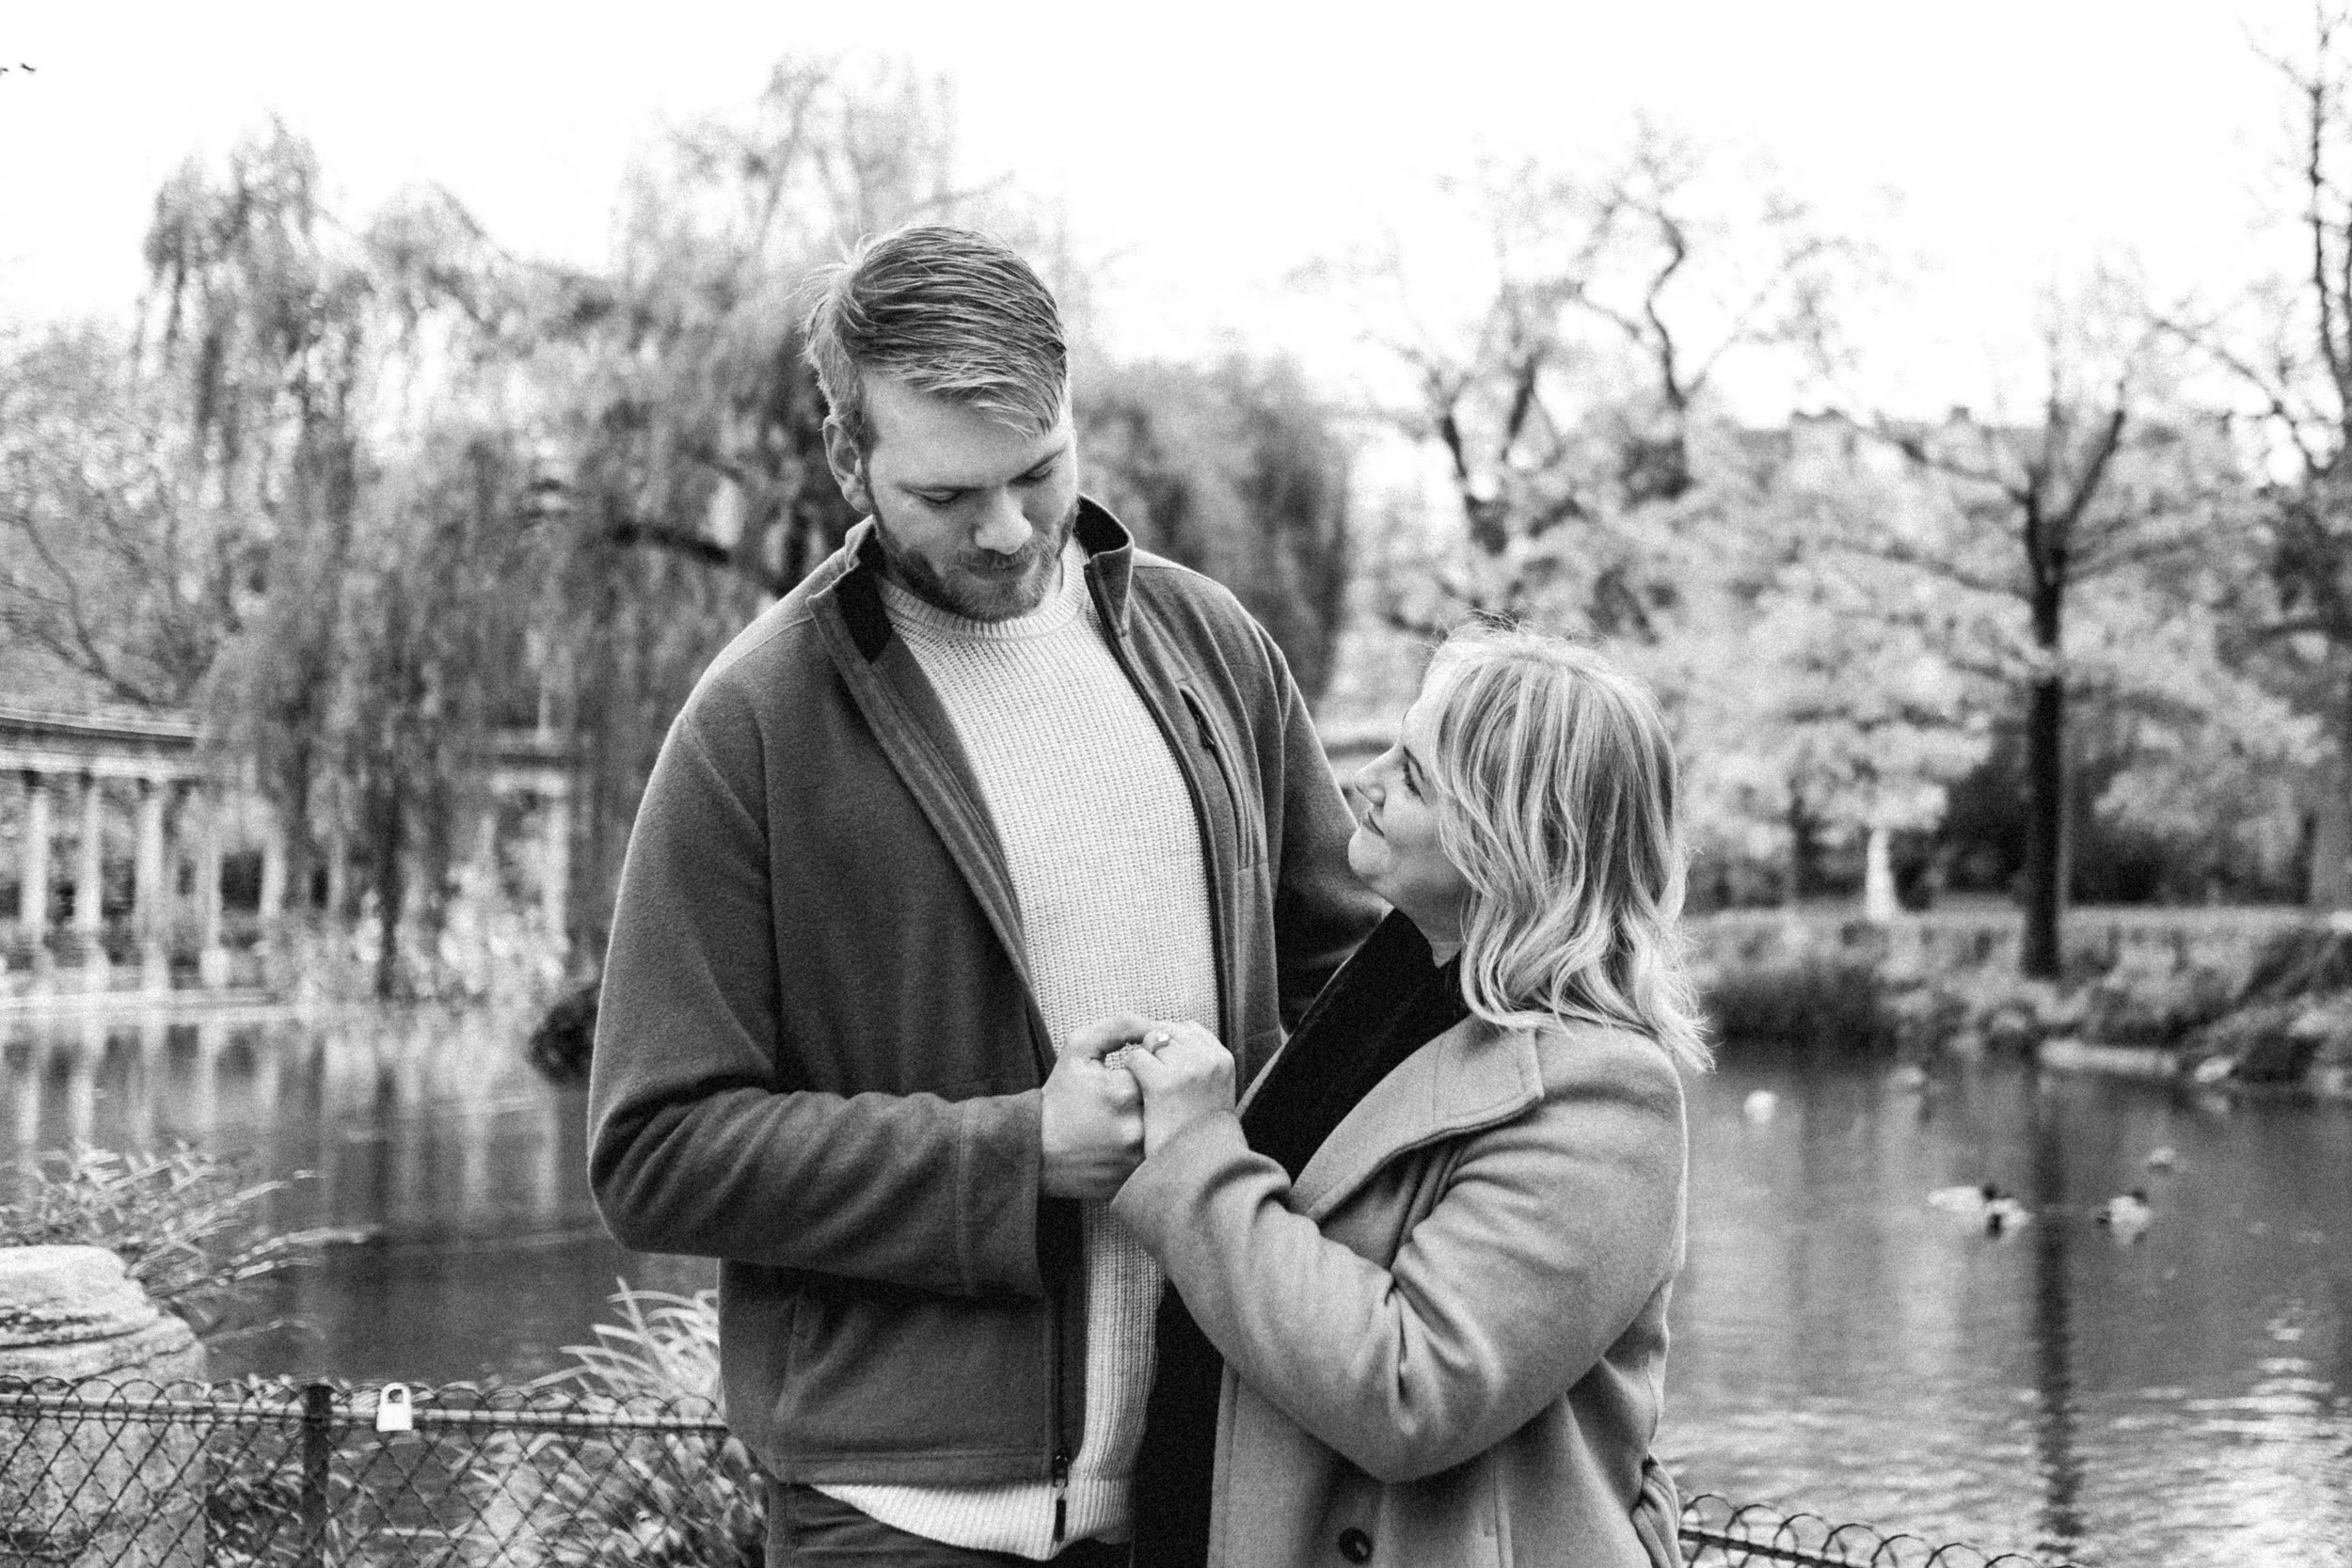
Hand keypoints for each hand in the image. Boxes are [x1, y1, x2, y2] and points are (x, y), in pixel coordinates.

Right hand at [1041, 1013, 1149, 1199]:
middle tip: (1129, 1097)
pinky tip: (1125, 1138)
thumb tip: (1154, 1026)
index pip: (1160, 1069)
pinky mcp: (1135, 1177)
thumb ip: (1118, 1027)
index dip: (1148, 1068)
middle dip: (1155, 1094)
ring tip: (1126, 1118)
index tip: (1130, 1074)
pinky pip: (1157, 1155)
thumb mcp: (1079, 1049)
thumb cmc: (1058, 1096)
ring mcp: (1137, 1157)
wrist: (1034, 1149)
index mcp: (1124, 1092)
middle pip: (1167, 1100)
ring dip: (1156, 1120)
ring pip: (1165, 1128)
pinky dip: (1150, 1145)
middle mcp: (1135, 1127)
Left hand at [1123, 1021, 1235, 1157]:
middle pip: (1167, 1031)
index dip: (1170, 1045)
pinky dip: (1131, 1074)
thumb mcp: (1214, 1092)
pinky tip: (1139, 1094)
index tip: (1165, 1068)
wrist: (1194, 1167)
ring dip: (1142, 1062)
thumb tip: (1172, 1037)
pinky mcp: (1162, 1082)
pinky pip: (1136, 1058)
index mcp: (1222, 1059)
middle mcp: (1207, 1059)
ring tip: (1148, 1090)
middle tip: (1153, 1082)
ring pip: (1150, 1042)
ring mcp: (1187, 1069)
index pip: (1188, 1029)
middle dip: (1154, 1051)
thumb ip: (1201, 1063)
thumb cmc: (1197, 1133)